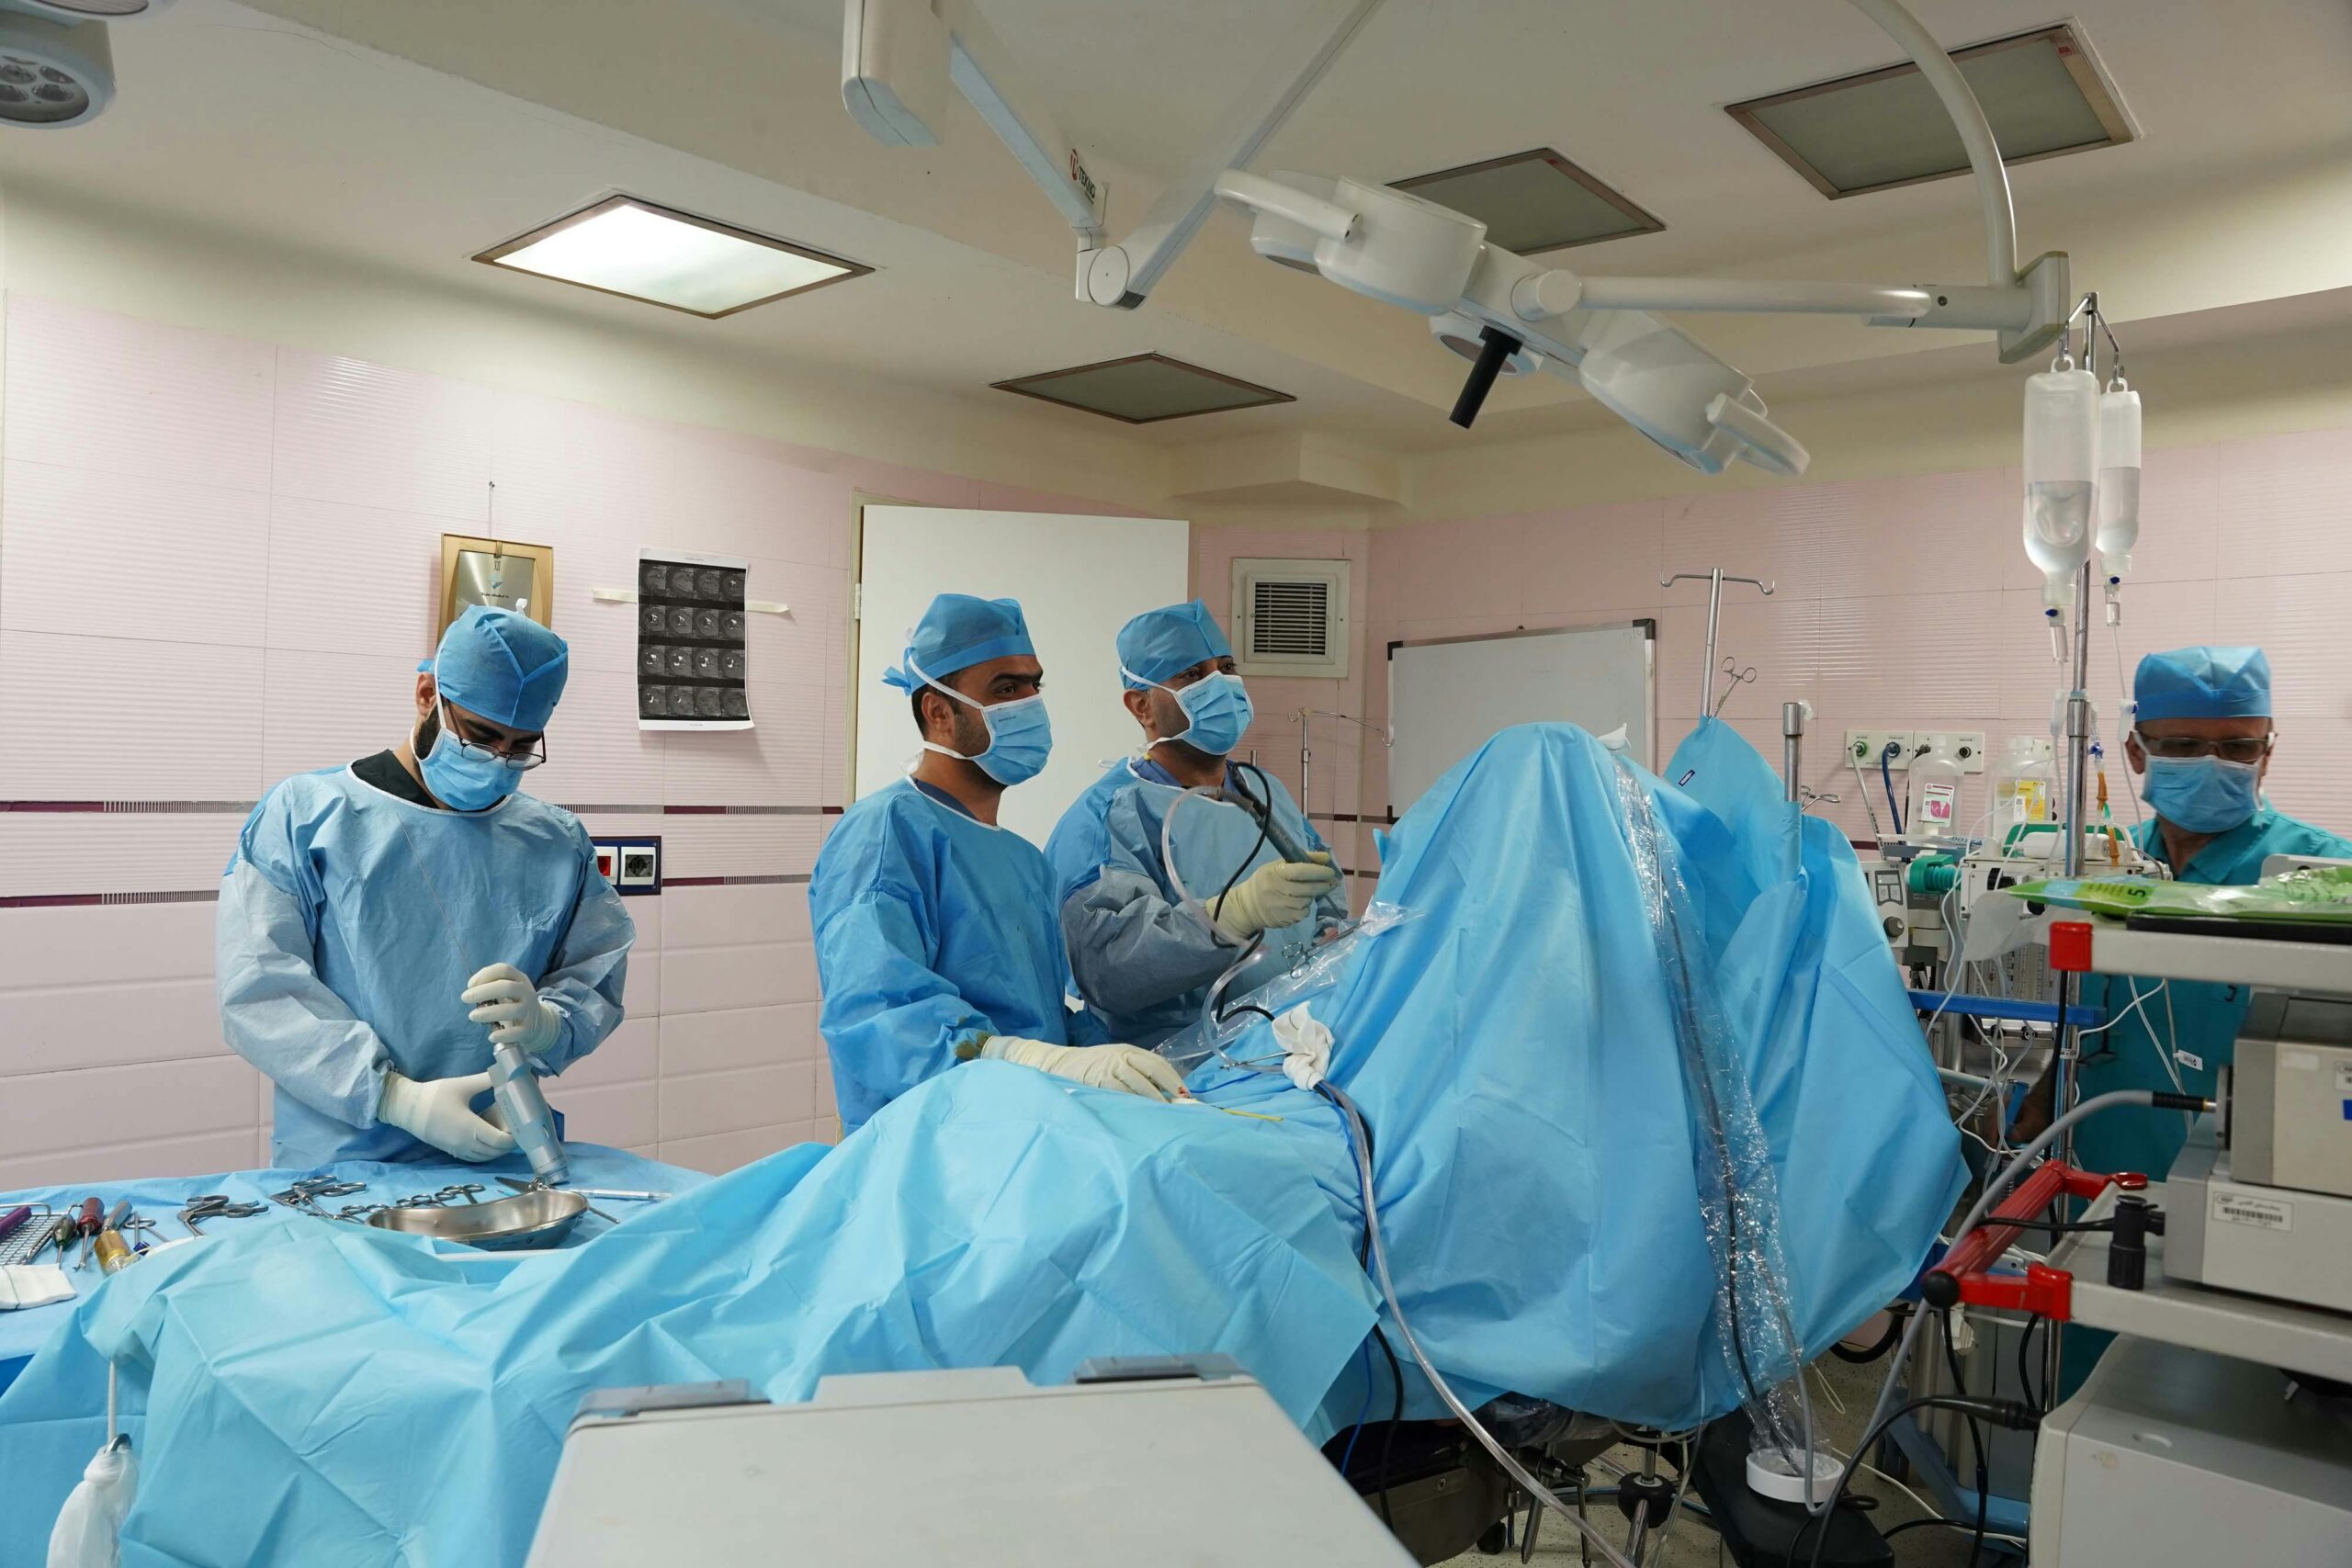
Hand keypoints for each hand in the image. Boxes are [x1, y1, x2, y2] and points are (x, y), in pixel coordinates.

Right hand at [378, 1070, 516, 1161]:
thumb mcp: (462, 1085)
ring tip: (505, 1132)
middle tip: (517, 1127)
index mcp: (471, 1128)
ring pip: (485, 1157)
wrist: (407, 1108)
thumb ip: (485, 1080)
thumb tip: (505, 1072)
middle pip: (495, 1152)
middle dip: (509, 1143)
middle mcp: (465, 1143)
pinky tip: (488, 1138)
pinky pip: (474, 1157)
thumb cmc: (434, 1096)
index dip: (514, 1137)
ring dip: (497, 1150)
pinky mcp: (451, 1150)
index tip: (521, 1125)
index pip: (500, 1141)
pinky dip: (485, 1152)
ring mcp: (457, 1149)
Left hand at [462, 963, 561, 1055]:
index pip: (504, 970)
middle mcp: (526, 993)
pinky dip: (503, 1035)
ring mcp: (529, 1011)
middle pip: (507, 987)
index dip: (485, 975)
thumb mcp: (507, 988)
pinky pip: (517, 1032)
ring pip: (512, 1010)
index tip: (469, 985)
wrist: (538, 1022)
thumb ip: (490, 983)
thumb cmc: (513, 1001)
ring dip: (489, 1013)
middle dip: (483, 992)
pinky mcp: (528, 1029)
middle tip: (465, 998)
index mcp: (520, 979)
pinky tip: (491, 1036)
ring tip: (472, 1016)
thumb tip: (472, 987)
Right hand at [980, 1037, 1187, 1101]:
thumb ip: (1135, 1072)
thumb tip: (1165, 1092)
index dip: (1172, 1079)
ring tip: (1165, 1115)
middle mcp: (1121, 1056)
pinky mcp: (1097, 1081)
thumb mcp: (1115, 1061)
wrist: (1058, 1064)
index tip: (1185, 1094)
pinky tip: (1141, 1115)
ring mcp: (1108, 1068)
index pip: (1157, 1063)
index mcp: (1128, 1050)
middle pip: (1152, 1072)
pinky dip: (1133, 1105)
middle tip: (1181, 1107)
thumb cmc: (1091, 1067)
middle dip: (1168, 1090)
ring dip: (1154, 1100)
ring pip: (1138, 1085)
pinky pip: (1120, 1095)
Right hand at [1209, 853, 1340, 938]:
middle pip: (1308, 888)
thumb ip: (1302, 859)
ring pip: (1308, 901)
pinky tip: (1297, 903)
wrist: (1248, 906)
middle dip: (1323, 885)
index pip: (1301, 871)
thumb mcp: (1277, 866)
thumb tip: (1326, 858)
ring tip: (1305, 892)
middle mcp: (1278, 890)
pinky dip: (1305, 907)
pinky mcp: (1286, 920)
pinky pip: (1304, 912)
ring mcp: (1282, 907)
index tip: (1329, 871)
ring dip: (1311, 896)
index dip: (1318, 871)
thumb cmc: (1265, 881)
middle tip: (1330, 882)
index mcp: (1276, 873)